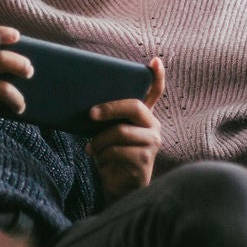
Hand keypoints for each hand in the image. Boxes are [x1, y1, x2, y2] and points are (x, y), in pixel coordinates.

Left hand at [88, 58, 165, 204]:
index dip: (157, 76)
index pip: (155, 92)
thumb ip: (107, 118)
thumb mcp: (107, 132)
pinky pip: (118, 151)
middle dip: (109, 108)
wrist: (116, 185)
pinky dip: (103, 156)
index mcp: (143, 116)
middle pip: (134, 107)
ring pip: (120, 132)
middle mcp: (153, 126)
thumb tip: (89, 108)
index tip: (154, 60)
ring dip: (100, 142)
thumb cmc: (110, 155)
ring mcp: (152, 143)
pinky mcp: (145, 160)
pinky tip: (101, 160)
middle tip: (91, 114)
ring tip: (92, 149)